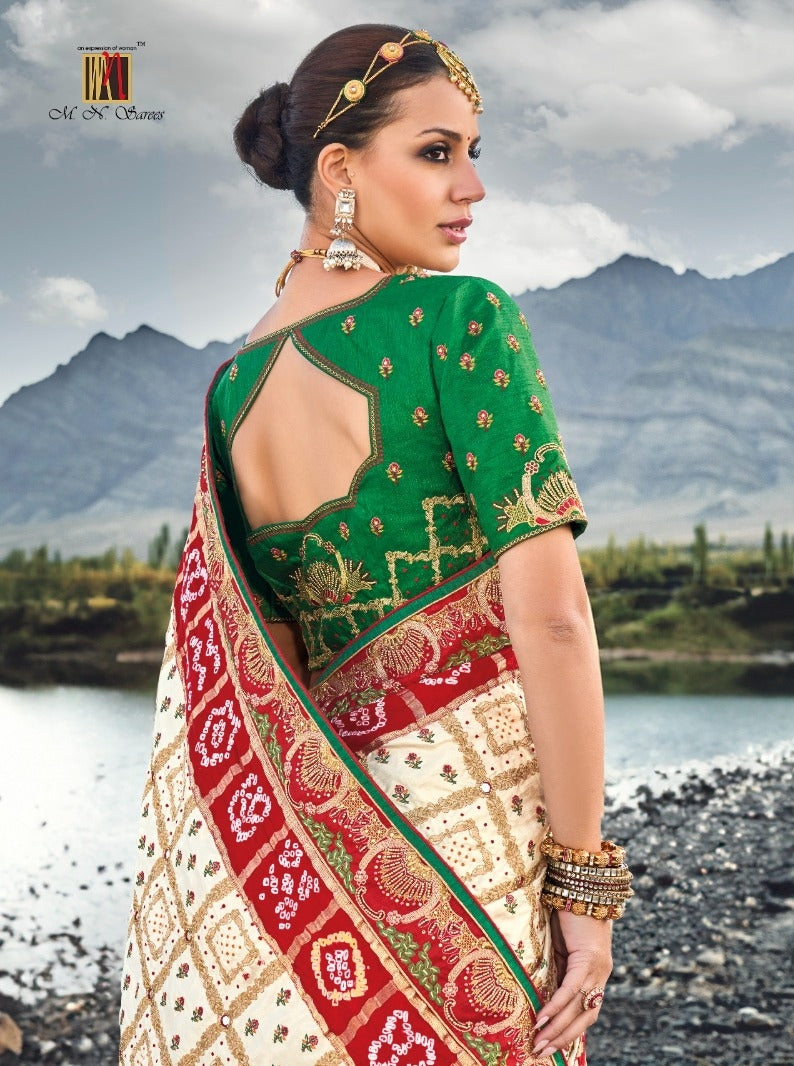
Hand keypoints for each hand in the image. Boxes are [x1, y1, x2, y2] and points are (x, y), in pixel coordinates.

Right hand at [531, 911, 612, 1059]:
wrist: (581, 883)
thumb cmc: (569, 910)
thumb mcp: (560, 946)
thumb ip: (556, 967)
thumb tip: (541, 990)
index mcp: (596, 973)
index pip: (587, 1011)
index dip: (571, 1031)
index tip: (552, 1047)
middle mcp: (601, 974)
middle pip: (586, 1017)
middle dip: (563, 1038)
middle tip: (540, 1053)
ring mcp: (597, 967)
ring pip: (578, 1008)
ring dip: (557, 1029)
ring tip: (537, 1042)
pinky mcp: (587, 958)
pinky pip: (570, 988)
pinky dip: (556, 1006)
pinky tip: (542, 1018)